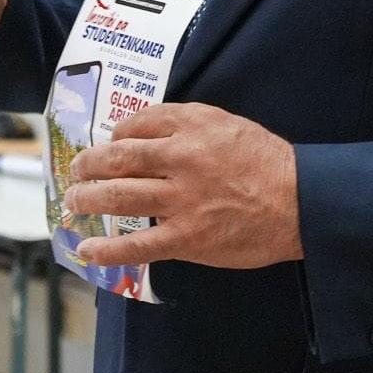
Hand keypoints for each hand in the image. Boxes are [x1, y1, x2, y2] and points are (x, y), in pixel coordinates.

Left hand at [65, 102, 302, 269]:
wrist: (300, 201)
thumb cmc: (267, 162)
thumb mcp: (229, 124)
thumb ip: (189, 124)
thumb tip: (146, 132)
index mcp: (192, 126)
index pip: (138, 124)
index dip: (116, 134)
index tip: (110, 143)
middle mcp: (180, 159)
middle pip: (119, 158)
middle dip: (90, 165)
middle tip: (77, 170)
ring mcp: (180, 200)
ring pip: (120, 196)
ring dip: (88, 198)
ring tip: (73, 200)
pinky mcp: (186, 237)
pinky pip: (138, 244)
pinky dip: (108, 248)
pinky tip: (87, 249)